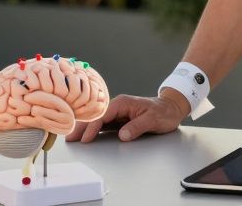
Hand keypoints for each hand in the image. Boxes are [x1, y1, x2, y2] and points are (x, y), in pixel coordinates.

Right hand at [66, 90, 188, 143]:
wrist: (171, 108)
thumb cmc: (163, 112)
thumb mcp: (153, 120)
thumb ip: (137, 127)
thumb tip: (123, 135)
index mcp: (123, 103)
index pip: (103, 115)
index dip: (93, 127)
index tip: (86, 139)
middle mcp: (117, 106)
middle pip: (96, 116)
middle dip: (82, 127)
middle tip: (70, 139)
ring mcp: (117, 112)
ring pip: (97, 120)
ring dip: (84, 129)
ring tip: (72, 138)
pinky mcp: (119, 119)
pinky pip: (103, 124)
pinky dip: (93, 130)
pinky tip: (86, 136)